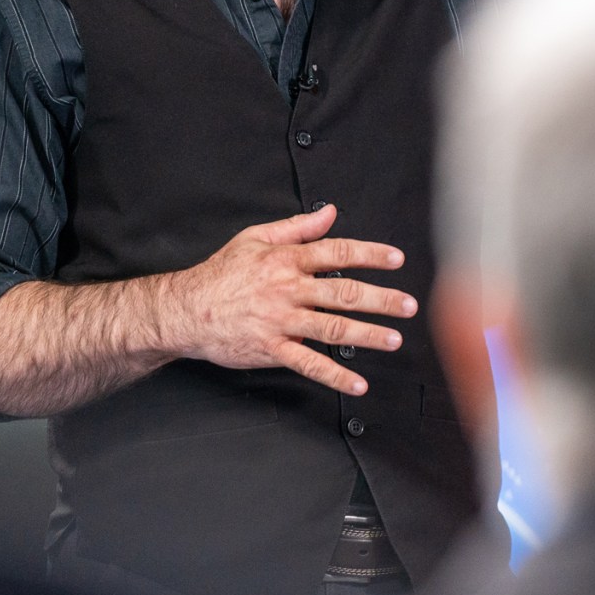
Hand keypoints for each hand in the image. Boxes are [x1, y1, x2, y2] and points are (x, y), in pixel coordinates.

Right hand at [161, 204, 418, 394]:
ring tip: (394, 339)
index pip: (337, 252)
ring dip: (367, 335)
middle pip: (343, 293)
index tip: (397, 259)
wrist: (185, 310)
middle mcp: (287, 290)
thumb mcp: (255, 238)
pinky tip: (357, 383)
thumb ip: (297, 227)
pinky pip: (308, 364)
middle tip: (409, 305)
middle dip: (381, 299)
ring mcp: (280, 321)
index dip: (370, 254)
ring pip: (332, 328)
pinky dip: (335, 376)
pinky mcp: (271, 349)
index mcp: (286, 260)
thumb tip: (330, 212)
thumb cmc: (221, 274)